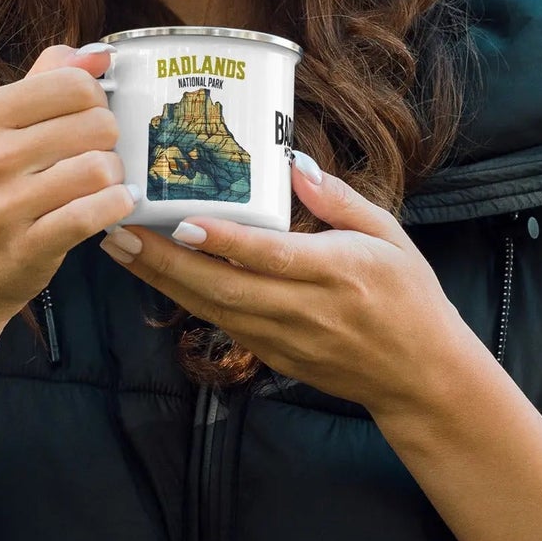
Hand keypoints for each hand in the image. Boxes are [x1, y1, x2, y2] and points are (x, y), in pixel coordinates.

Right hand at [0, 43, 136, 330]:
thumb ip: (47, 80)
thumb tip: (100, 52)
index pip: (74, 83)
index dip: (97, 100)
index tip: (89, 119)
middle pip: (97, 123)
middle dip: (110, 141)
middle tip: (97, 156)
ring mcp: (6, 204)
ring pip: (101, 167)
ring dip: (115, 177)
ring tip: (103, 184)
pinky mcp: (28, 245)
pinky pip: (95, 213)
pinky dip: (116, 207)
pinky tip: (113, 206)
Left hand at [98, 154, 464, 414]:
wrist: (421, 378)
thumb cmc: (410, 297)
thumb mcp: (390, 235)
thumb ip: (339, 198)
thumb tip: (292, 163)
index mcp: (337, 272)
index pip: (270, 256)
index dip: (223, 240)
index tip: (180, 220)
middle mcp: (305, 310)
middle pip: (223, 287)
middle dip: (164, 261)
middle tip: (119, 230)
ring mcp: (285, 340)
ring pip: (212, 309)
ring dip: (162, 280)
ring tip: (120, 247)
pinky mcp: (274, 358)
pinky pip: (223, 325)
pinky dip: (186, 300)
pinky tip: (156, 275)